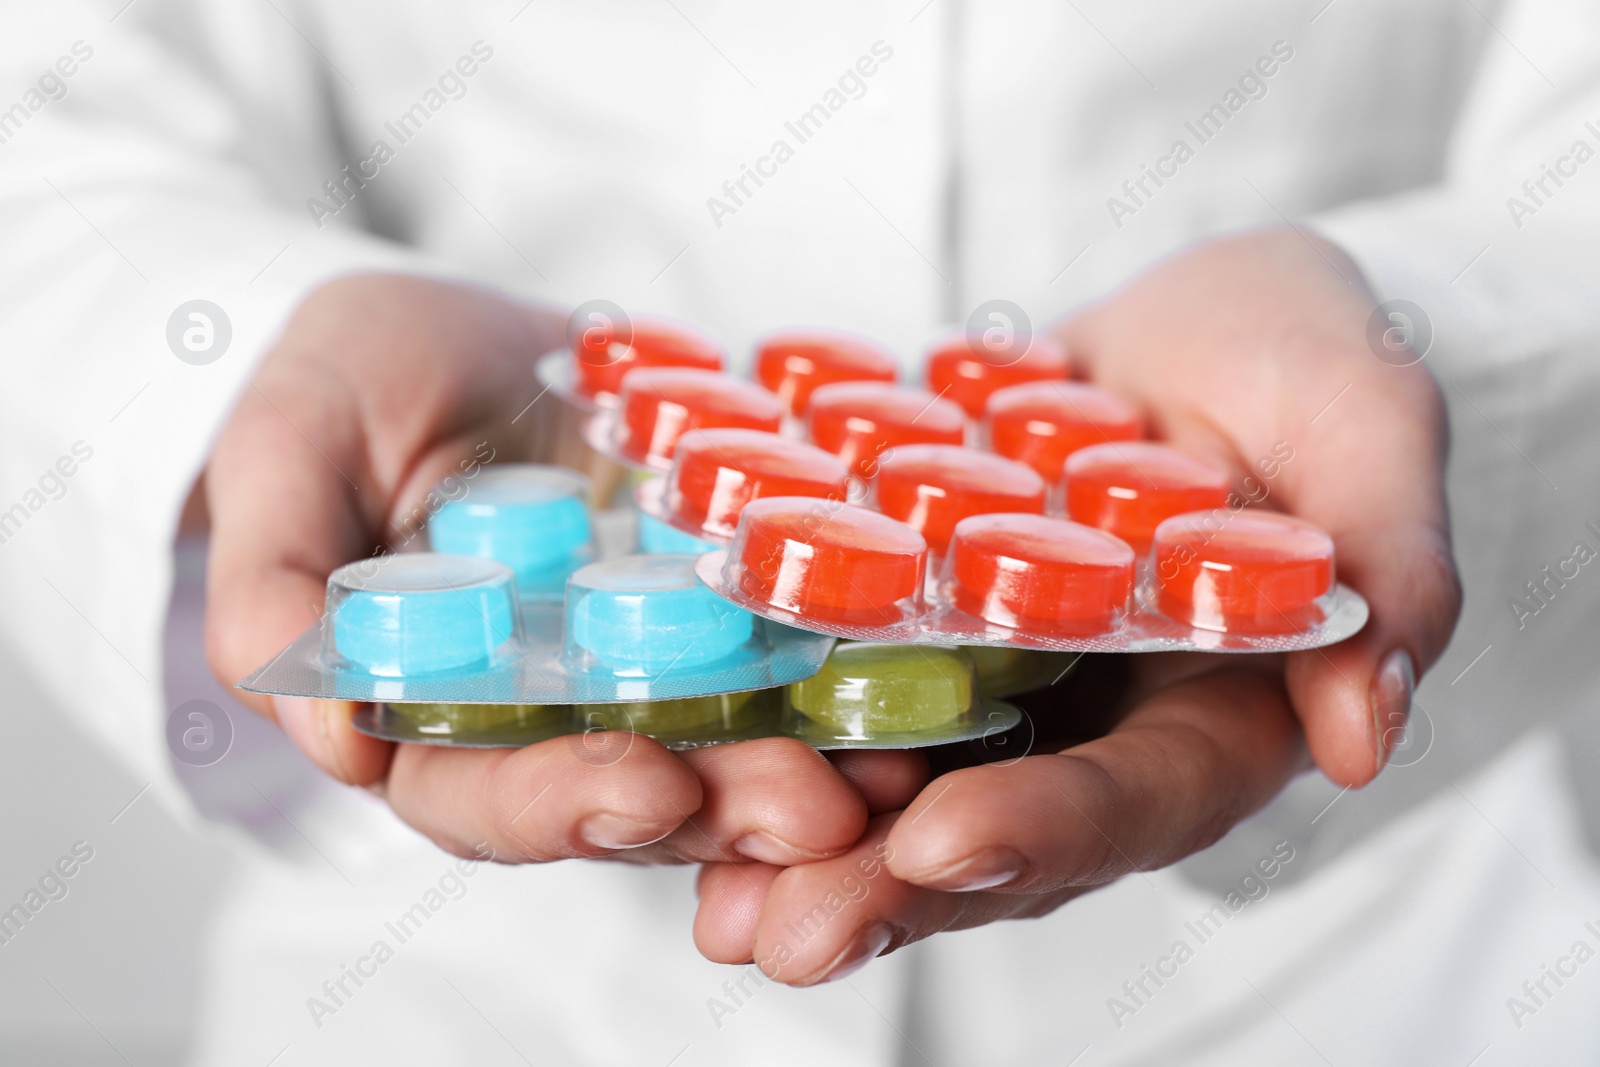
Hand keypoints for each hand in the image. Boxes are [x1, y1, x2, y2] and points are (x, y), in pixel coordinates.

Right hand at [204, 273, 925, 865]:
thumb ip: (277, 579)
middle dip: (722, 808)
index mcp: (433, 708)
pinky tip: (914, 680)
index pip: (483, 794)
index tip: (646, 787)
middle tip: (811, 808)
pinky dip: (846, 680)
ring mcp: (652, 666)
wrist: (460, 332)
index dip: (560, 802)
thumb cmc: (348, 384)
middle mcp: (553, 715)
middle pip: (633, 795)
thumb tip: (330, 737)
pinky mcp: (730, 607)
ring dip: (808, 769)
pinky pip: (791, 656)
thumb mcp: (290, 445)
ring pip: (727, 747)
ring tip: (883, 771)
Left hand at [691, 227, 1462, 982]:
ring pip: (894, 783)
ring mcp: (992, 682)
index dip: (1046, 830)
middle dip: (883, 890)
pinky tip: (669, 747)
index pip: (1136, 798)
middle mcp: (1089, 722)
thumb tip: (1369, 729)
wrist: (1200, 320)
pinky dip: (763, 718)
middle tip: (777, 933)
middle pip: (992, 832)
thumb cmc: (1309, 359)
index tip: (941, 848)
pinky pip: (831, 682)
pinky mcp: (911, 622)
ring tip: (702, 890)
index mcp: (1213, 709)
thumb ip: (1389, 569)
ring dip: (797, 845)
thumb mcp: (1369, 427)